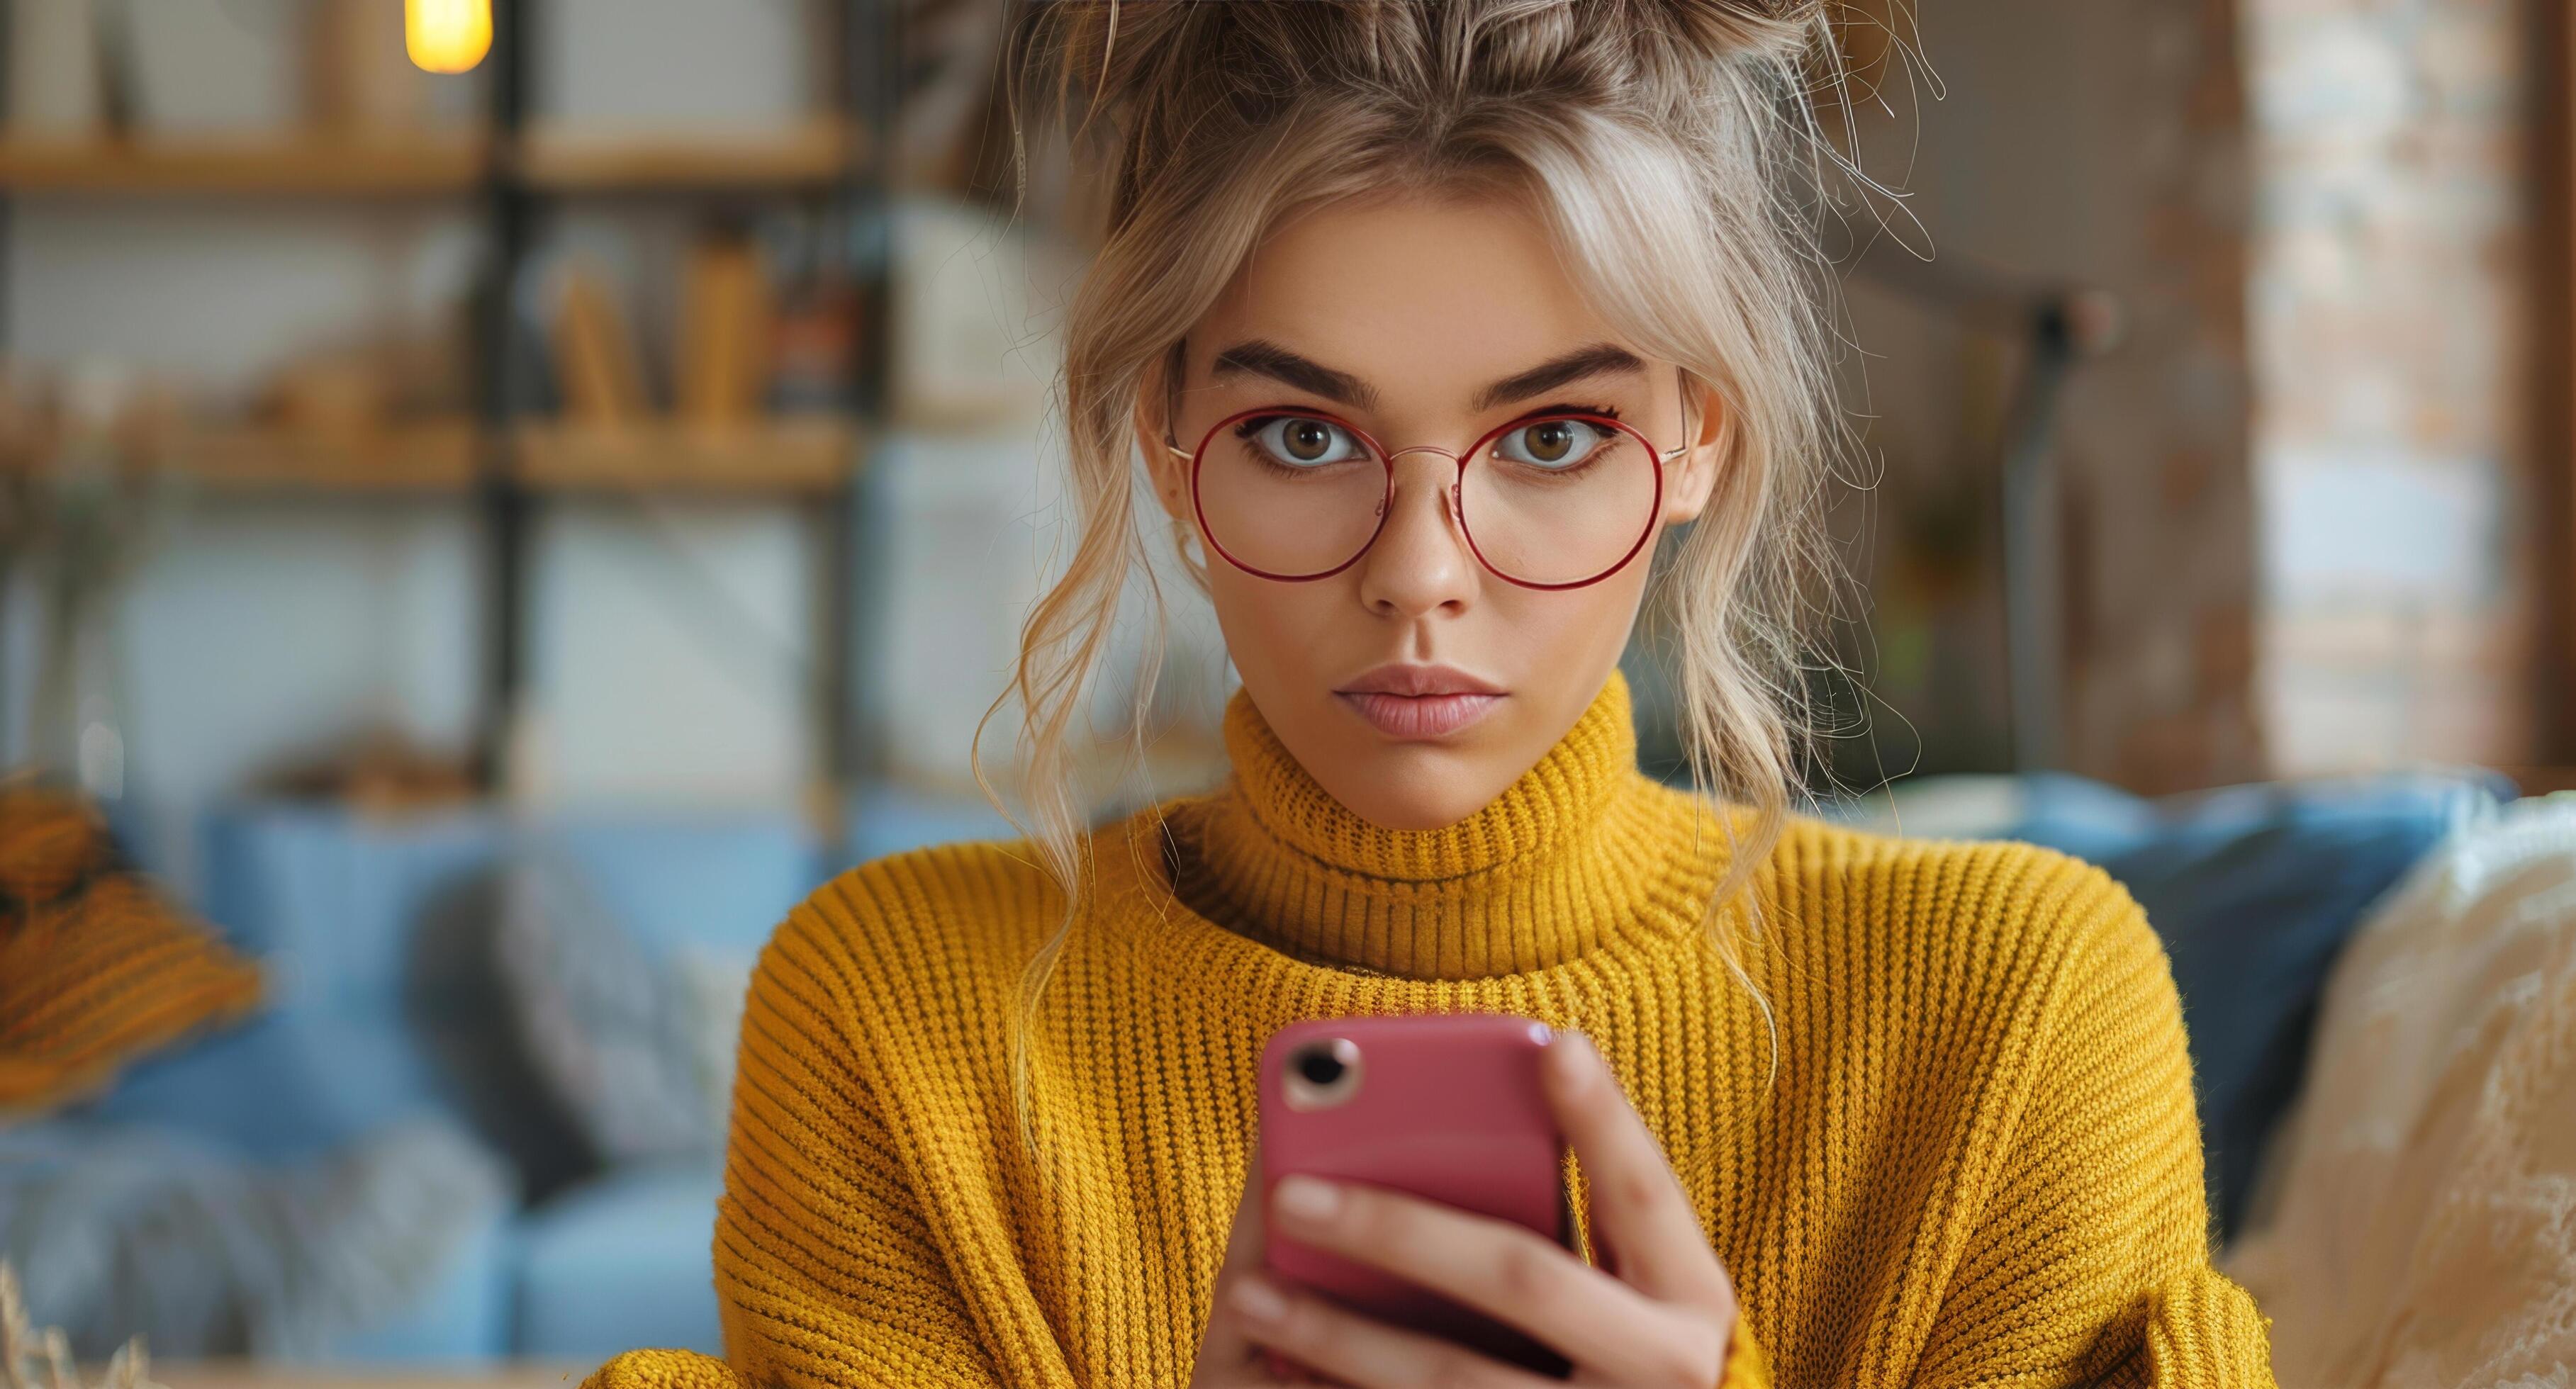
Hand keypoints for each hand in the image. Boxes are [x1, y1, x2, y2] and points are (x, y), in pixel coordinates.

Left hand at [1196, 1031, 1738, 1386]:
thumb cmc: (1623, 1354)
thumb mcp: (1638, 1291)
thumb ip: (1590, 1220)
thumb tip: (1504, 1096)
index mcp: (1692, 1299)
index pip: (1645, 1191)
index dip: (1606, 1119)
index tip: (1555, 1044)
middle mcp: (1663, 1370)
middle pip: (1522, 1276)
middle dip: (1399, 1229)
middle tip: (1290, 1194)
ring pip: (1452, 1376)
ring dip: (1340, 1333)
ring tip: (1249, 1295)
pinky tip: (1276, 1376)